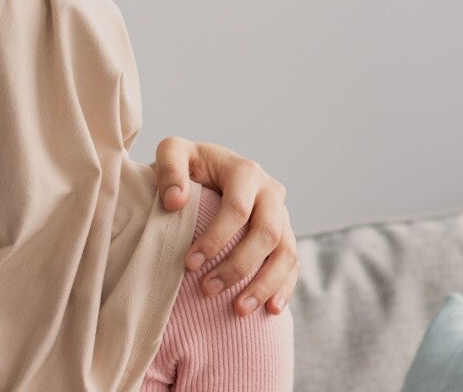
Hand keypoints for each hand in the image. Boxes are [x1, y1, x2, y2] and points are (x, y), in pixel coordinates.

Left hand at [150, 136, 296, 316]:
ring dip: (264, 284)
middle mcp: (270, 192)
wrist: (210, 170)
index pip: (237, 209)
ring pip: (285, 252)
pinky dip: (284, 288)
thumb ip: (169, 167)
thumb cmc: (189, 165)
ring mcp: (282, 215)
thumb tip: (175, 201)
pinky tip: (271, 310)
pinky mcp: (285, 235)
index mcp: (245, 171)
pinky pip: (292, 264)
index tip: (189, 264)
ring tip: (239, 310)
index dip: (215, 239)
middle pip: (266, 233)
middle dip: (238, 265)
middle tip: (207, 289)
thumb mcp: (174, 152)